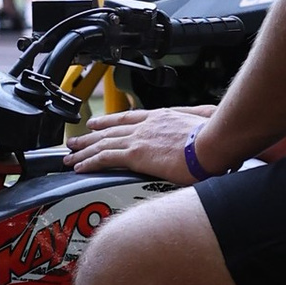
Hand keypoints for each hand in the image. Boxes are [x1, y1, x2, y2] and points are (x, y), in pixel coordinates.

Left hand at [64, 102, 214, 182]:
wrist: (214, 142)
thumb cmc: (215, 134)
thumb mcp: (206, 118)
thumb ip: (199, 118)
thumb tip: (204, 118)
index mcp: (161, 117)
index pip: (128, 118)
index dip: (109, 121)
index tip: (97, 123)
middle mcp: (146, 125)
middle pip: (110, 130)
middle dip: (90, 136)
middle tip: (75, 141)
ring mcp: (140, 139)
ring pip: (103, 143)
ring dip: (84, 150)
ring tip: (70, 156)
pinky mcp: (137, 155)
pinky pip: (105, 158)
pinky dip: (90, 162)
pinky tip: (80, 167)